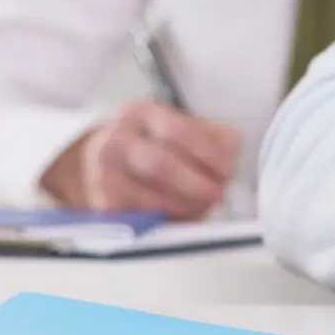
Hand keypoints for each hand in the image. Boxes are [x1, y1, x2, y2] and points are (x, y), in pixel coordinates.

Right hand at [39, 99, 238, 219]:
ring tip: (202, 205)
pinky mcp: (103, 204)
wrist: (111, 162)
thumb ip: (216, 137)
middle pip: (158, 163)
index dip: (207, 152)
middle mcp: (116, 139)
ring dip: (186, 206)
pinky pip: (141, 218)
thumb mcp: (187, 129)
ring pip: (150, 197)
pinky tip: (180, 216)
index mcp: (140, 113)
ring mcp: (103, 173)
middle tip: (217, 194)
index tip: (228, 169)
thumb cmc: (160, 145)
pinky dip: (167, 220)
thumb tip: (231, 151)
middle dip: (194, 183)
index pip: (177, 130)